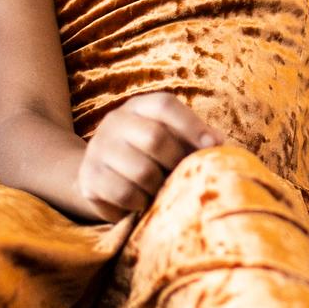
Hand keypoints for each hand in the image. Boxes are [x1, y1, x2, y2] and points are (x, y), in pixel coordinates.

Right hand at [78, 93, 221, 221]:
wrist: (100, 175)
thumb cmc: (149, 156)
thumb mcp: (170, 139)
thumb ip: (195, 138)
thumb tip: (220, 143)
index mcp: (139, 106)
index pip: (165, 105)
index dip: (192, 125)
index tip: (213, 145)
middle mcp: (115, 121)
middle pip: (154, 138)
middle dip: (176, 161)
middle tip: (183, 176)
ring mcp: (98, 149)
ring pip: (141, 171)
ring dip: (159, 186)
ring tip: (161, 189)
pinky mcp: (89, 178)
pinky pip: (125, 194)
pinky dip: (140, 202)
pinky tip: (142, 200)